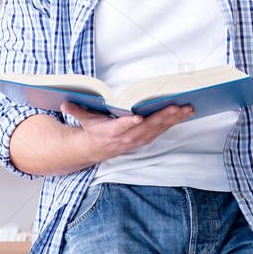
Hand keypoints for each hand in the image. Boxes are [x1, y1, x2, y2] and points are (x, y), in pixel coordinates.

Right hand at [61, 101, 194, 162]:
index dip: (129, 123)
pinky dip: (174, 122)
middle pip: (148, 126)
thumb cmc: (93, 130)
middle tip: (177, 106)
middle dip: (163, 116)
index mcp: (112, 131)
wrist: (97, 149)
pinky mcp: (145, 138)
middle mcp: (128, 137)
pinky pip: (162, 129)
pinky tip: (184, 113)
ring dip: (174, 119)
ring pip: (159, 128)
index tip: (137, 117)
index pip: (121, 127)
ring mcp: (138, 139)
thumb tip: (64, 104)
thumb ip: (75, 111)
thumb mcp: (83, 120)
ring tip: (188, 108)